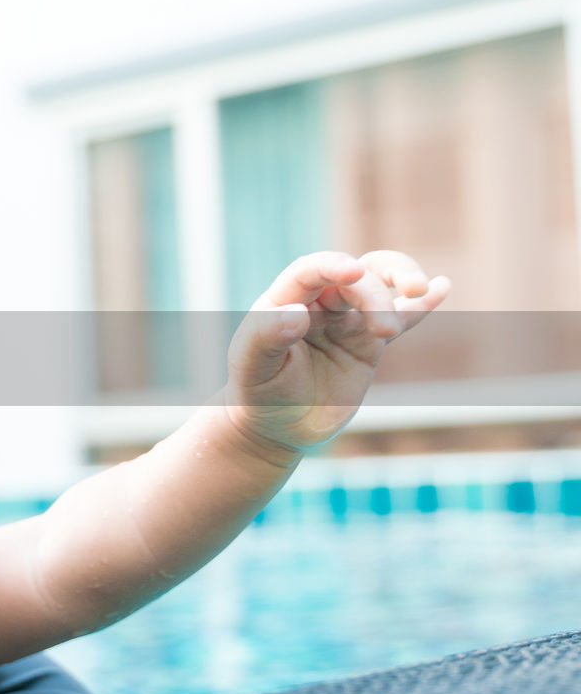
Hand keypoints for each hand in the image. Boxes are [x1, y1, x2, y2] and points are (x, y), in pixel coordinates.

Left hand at [224, 250, 448, 453]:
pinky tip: (443, 287)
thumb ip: (265, 337)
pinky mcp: (369, 344)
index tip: (353, 273)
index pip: (311, 270)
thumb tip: (298, 314)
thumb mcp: (250, 367)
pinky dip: (422, 305)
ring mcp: (346, 321)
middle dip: (375, 294)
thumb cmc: (256, 392)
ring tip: (420, 290)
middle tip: (386, 329)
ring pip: (379, 284)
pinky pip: (400, 319)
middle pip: (355, 279)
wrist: (275, 426)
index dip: (332, 266)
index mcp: (284, 300)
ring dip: (401, 280)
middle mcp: (318, 303)